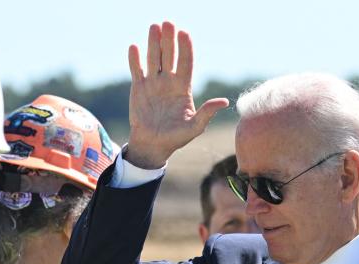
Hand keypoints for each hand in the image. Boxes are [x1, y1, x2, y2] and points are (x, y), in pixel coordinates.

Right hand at [125, 21, 228, 168]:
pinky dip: (134, 59)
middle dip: (169, 40)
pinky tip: (134, 47)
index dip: (186, 48)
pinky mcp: (138, 88)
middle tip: (168, 23)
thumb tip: (224, 101)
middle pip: (169, 56)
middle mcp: (168, 82)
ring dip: (153, 43)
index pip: (186, 63)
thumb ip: (207, 113)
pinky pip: (136, 70)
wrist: (153, 145)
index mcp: (183, 88)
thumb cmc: (176, 138)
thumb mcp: (195, 127)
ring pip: (154, 58)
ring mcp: (153, 83)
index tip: (185, 34)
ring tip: (154, 27)